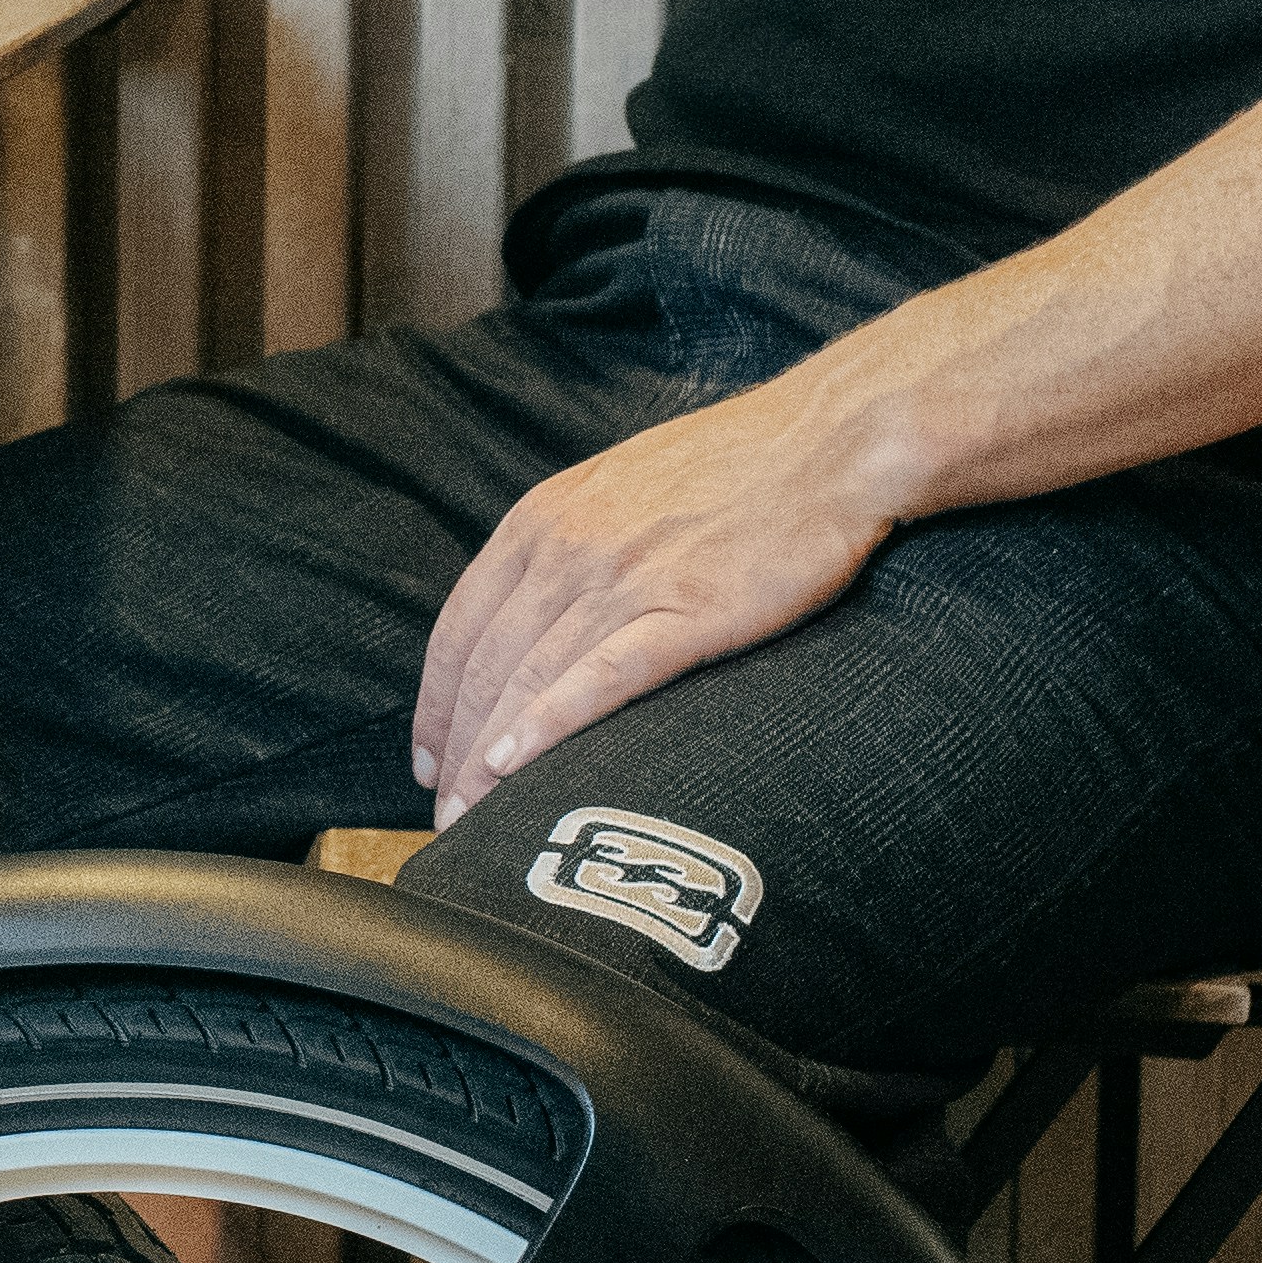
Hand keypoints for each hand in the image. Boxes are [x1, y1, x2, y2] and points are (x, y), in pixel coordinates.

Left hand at [408, 380, 892, 815]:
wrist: (832, 440)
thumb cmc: (739, 467)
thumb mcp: (622, 489)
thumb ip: (571, 545)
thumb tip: (538, 616)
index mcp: (544, 517)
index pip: (461, 628)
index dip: (435, 704)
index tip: (428, 761)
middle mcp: (568, 546)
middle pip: (485, 667)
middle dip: (454, 751)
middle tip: (446, 817)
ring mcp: (626, 578)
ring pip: (530, 681)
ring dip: (487, 760)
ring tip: (472, 822)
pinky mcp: (689, 610)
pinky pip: (602, 676)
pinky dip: (550, 724)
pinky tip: (516, 768)